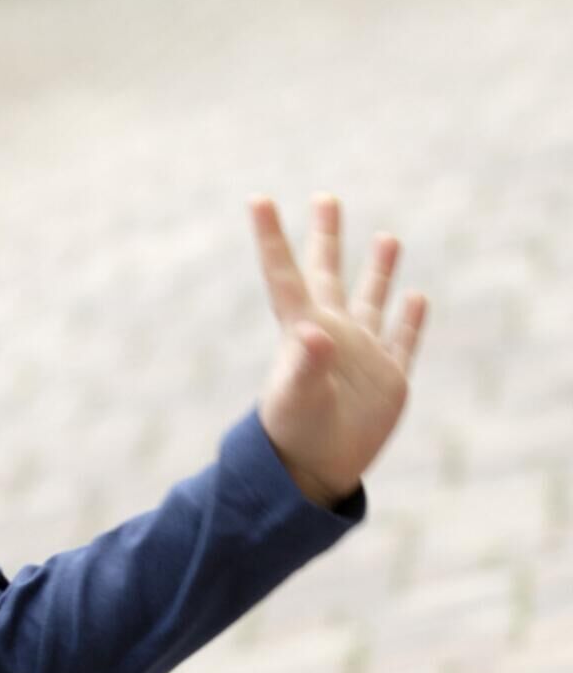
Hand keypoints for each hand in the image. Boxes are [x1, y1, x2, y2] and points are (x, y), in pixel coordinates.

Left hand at [252, 194, 426, 507]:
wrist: (313, 474)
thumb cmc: (294, 438)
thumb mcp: (296, 400)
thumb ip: (304, 367)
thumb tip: (315, 334)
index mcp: (303, 332)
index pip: (286, 274)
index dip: (272, 238)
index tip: (257, 199)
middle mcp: (332, 334)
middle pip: (328, 275)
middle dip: (327, 237)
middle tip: (324, 197)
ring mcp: (361, 355)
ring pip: (371, 301)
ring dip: (377, 270)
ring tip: (385, 237)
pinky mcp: (388, 379)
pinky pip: (402, 340)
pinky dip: (410, 319)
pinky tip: (415, 297)